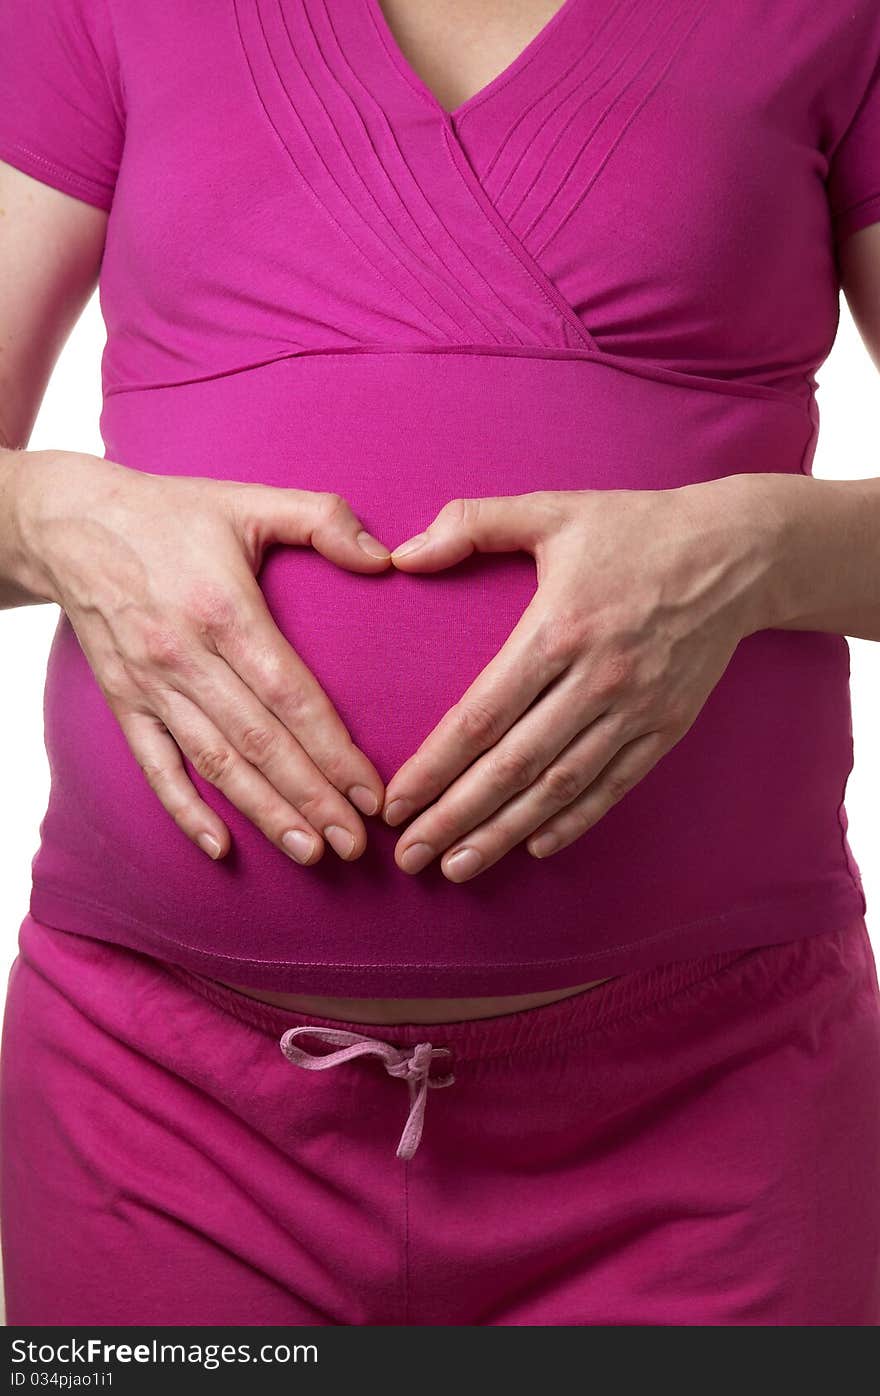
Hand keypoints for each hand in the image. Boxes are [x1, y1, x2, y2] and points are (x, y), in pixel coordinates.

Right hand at [14, 451, 392, 862]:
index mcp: (224, 610)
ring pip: (215, 763)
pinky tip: (220, 847)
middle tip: (354, 844)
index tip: (370, 792)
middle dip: (311, 799)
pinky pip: (155, 766)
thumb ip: (323, 519)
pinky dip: (185, 809)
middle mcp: (185, 656)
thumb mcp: (250, 500)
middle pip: (259, 742)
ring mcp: (151, 685)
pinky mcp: (124, 701)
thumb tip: (387, 559)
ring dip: (264, 812)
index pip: (290, 696)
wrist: (70, 523)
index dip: (333, 749)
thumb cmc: (172, 513)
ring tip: (309, 851)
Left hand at [382, 478, 775, 879]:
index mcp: (558, 631)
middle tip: (410, 857)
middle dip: (455, 817)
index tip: (396, 804)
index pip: (481, 715)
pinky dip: (575, 820)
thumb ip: (471, 525)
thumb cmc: (635, 528)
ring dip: (505, 832)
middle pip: (513, 765)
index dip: (435, 766)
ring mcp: (635, 710)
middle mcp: (595, 680)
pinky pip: (614, 785)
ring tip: (457, 867)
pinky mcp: (667, 727)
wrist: (737, 553)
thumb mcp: (552, 510)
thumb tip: (401, 555)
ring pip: (559, 786)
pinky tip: (535, 845)